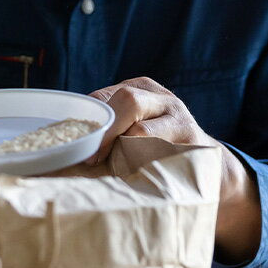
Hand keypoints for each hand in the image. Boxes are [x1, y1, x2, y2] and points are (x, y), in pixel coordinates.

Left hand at [89, 76, 260, 263]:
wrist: (208, 169)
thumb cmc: (155, 151)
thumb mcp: (133, 132)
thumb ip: (106, 137)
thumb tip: (59, 160)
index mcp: (141, 89)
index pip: (105, 97)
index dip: (89, 122)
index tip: (78, 148)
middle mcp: (162, 99)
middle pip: (128, 101)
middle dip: (106, 132)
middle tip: (93, 158)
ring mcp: (181, 119)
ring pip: (143, 130)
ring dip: (124, 154)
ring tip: (117, 171)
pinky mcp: (194, 145)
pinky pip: (161, 155)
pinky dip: (144, 168)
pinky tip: (139, 178)